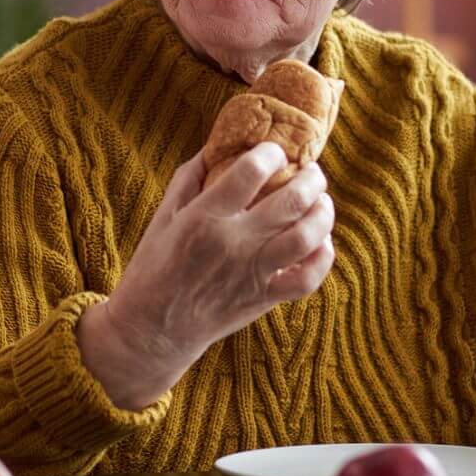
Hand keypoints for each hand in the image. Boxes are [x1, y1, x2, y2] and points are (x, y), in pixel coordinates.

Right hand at [77, 145, 335, 408]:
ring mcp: (252, 273)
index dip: (271, 153)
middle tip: (312, 172)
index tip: (274, 152)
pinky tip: (321, 242)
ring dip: (323, 213)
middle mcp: (233, 243)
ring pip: (307, 237)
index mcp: (204, 217)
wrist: (152, 329)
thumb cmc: (154, 267)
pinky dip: (323, 258)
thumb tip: (216, 146)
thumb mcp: (163, 216)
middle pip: (291, 201)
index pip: (251, 171)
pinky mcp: (264, 298)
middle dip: (311, 178)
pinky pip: (307, 279)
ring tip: (322, 202)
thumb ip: (189, 178)